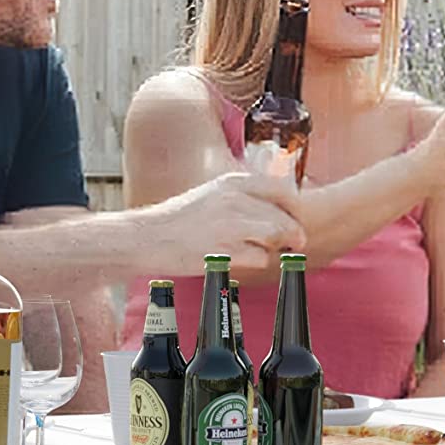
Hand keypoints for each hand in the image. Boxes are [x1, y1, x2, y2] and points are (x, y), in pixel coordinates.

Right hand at [164, 169, 303, 273]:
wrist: (148, 237)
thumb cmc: (178, 219)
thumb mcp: (212, 193)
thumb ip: (242, 196)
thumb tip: (276, 208)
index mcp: (233, 182)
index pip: (283, 190)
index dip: (295, 208)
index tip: (295, 218)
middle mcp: (234, 199)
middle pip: (284, 216)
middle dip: (294, 232)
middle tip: (295, 242)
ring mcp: (230, 225)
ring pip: (277, 235)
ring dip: (279, 246)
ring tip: (272, 251)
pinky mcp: (225, 250)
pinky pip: (260, 258)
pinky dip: (258, 262)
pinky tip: (244, 260)